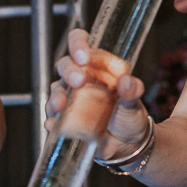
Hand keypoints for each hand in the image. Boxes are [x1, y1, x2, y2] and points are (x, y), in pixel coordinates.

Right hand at [46, 29, 148, 160]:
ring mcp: (70, 99)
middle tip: (78, 81)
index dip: (77, 44)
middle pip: (64, 65)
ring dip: (56, 96)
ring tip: (61, 105)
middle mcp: (79, 79)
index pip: (80, 42)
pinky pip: (53, 117)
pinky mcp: (65, 120)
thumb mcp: (134, 102)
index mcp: (96, 65)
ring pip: (55, 91)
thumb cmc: (129, 115)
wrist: (128, 144)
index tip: (83, 56)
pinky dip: (52, 120)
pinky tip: (54, 123)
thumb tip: (127, 80)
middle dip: (69, 71)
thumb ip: (133, 91)